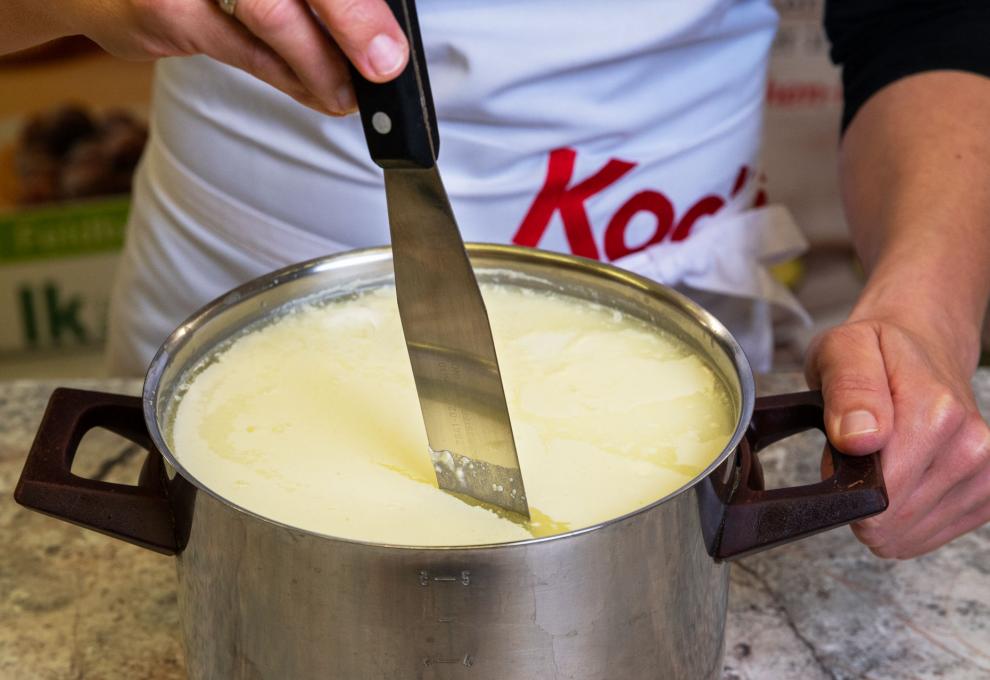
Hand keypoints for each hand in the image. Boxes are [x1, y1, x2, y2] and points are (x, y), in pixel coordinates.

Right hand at [67, 0, 408, 113]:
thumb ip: (305, 1)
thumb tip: (371, 27)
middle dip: (351, 23)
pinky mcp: (165, 7)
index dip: (356, 6)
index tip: (389, 44)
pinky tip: (317, 93)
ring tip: (348, 93)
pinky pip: (244, 50)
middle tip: (382, 65)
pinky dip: (289, 77)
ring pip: (271, 15)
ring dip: (321, 65)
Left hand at [806, 314, 989, 558]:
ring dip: (881, 510)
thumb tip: (858, 438)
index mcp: (937, 412)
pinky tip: (899, 483)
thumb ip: (848, 390)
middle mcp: (972, 446)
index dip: (845, 484)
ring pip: (907, 535)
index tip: (844, 454)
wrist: (921, 349)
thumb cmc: (877, 352)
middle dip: (861, 497)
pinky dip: (902, 520)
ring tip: (881, 461)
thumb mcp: (842, 351)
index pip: (881, 494)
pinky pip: (926, 537)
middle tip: (859, 454)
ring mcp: (985, 474)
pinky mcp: (986, 496)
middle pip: (893, 520)